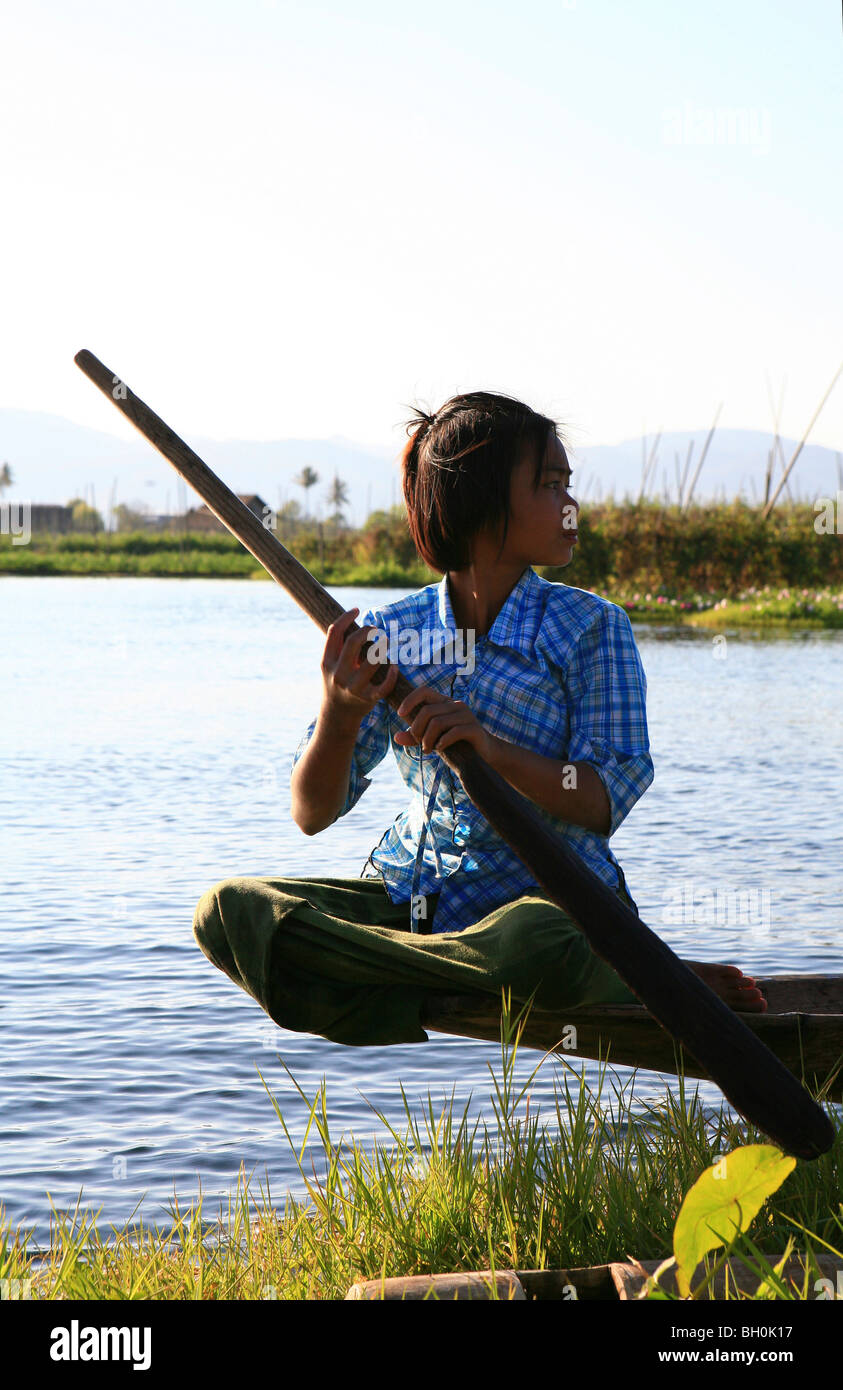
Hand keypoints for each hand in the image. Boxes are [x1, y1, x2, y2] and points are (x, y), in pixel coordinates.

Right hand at [321, 607, 397, 725]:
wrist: (337, 716)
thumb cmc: (337, 683)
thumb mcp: (330, 666)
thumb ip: (338, 647)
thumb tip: (350, 619)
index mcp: (327, 662)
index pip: (335, 632)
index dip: (347, 617)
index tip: (356, 610)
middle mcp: (338, 674)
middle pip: (354, 642)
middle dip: (368, 630)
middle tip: (375, 629)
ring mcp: (353, 687)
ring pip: (373, 660)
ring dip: (383, 647)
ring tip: (385, 643)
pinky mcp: (368, 699)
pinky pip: (384, 685)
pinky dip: (392, 674)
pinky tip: (394, 667)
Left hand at [395, 685, 494, 759]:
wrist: (483, 753)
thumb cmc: (455, 744)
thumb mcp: (432, 739)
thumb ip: (414, 737)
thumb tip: (396, 737)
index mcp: (445, 702)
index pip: (424, 691)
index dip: (410, 700)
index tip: (400, 714)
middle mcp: (456, 705)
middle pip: (427, 711)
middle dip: (417, 729)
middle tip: (419, 743)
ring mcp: (466, 715)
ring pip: (437, 722)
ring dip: (427, 739)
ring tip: (428, 749)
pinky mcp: (473, 728)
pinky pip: (452, 732)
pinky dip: (442, 742)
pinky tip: (440, 748)